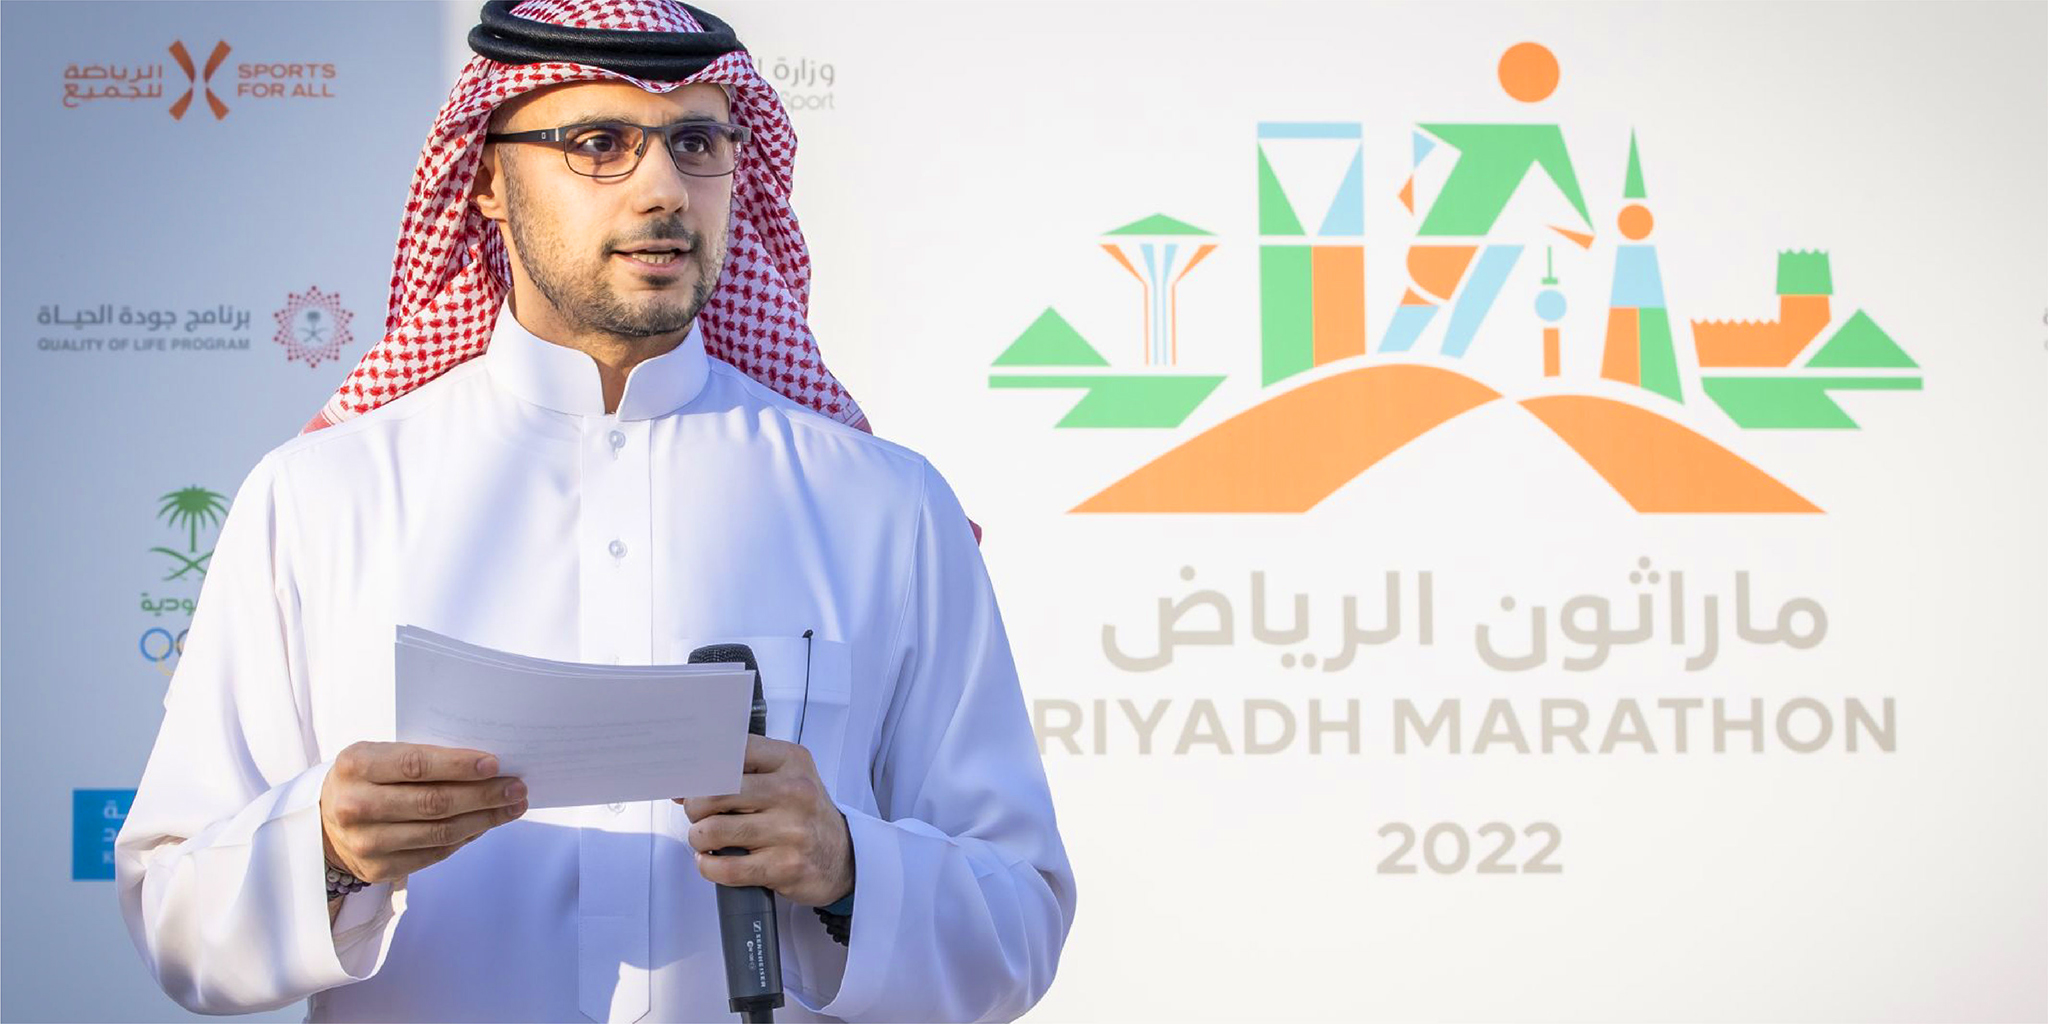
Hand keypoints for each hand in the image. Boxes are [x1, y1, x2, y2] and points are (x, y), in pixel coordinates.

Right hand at [319, 741, 526, 884]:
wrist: (322, 822)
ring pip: (439, 832)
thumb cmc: (365, 778)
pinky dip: (465, 838)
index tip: (495, 764)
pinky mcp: (377, 869)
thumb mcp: (379, 755)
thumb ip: (421, 757)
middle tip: (517, 787)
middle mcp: (355, 805)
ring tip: (512, 806)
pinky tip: (486, 824)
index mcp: (356, 765)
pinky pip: (434, 853)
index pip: (416, 764)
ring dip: (484, 819)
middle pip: (433, 802)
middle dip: (483, 795)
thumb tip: (485, 767)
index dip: (459, 765)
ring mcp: (365, 842)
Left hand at [676, 736, 852, 906]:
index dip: (701, 768)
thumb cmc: (805, 815)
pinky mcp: (785, 866)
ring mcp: (791, 830)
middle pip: (715, 793)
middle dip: (695, 808)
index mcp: (791, 761)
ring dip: (698, 838)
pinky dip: (708, 866)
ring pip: (714, 831)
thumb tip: (686, 787)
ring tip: (705, 839)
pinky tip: (711, 861)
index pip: (731, 751)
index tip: (691, 780)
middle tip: (698, 815)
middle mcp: (794, 791)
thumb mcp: (784, 779)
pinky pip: (726, 868)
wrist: (844, 856)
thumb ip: (741, 775)